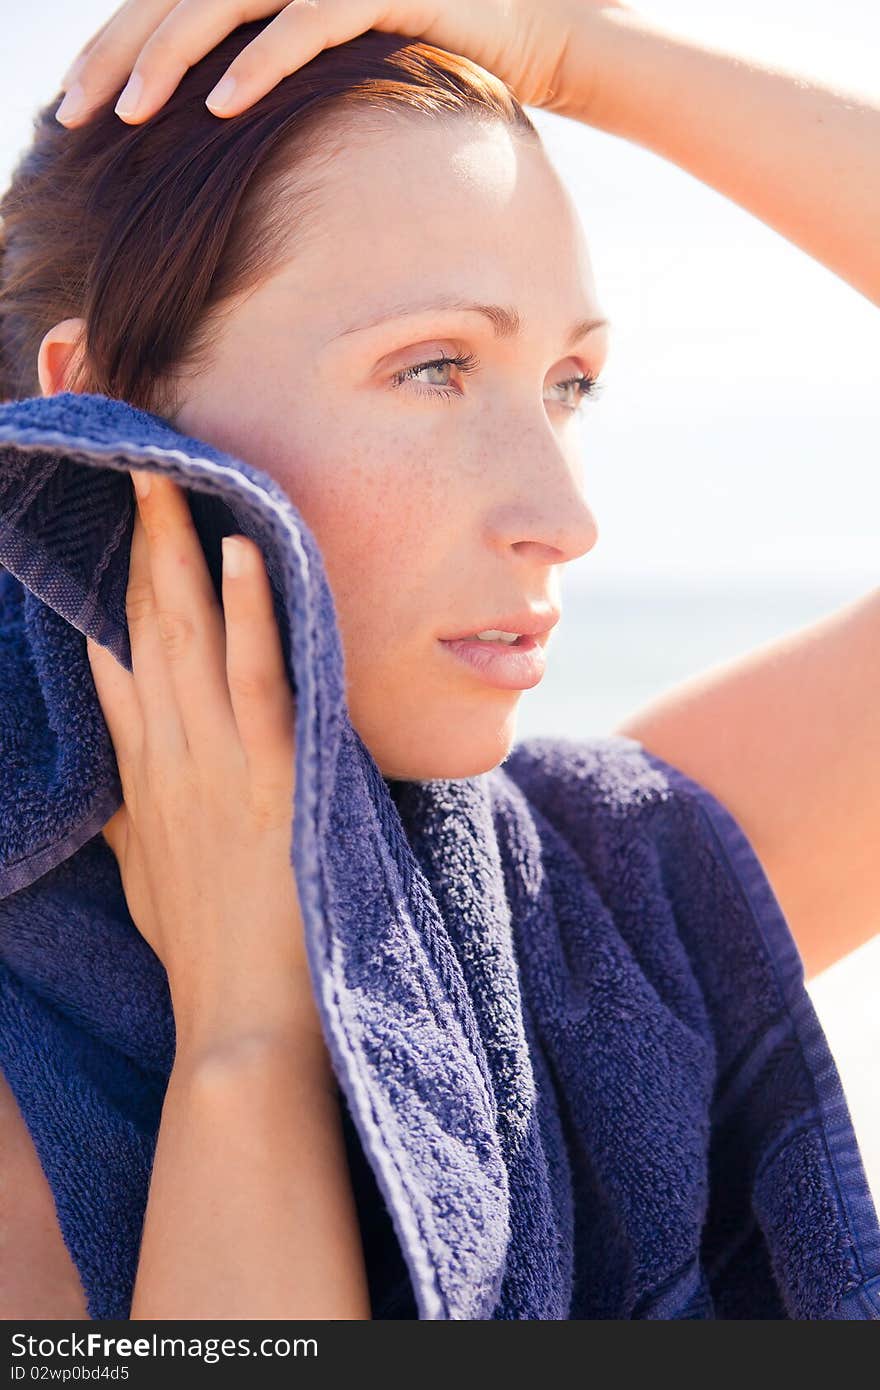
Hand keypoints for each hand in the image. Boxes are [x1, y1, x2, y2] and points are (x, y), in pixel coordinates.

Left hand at [55, 0, 634, 128]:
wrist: (537, 27)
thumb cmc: (430, 51)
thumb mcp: (338, 61)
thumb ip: (274, 65)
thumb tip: (214, 115)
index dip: (116, 45)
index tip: (78, 105)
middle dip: (119, 55)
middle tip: (75, 115)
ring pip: (227, 1)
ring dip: (172, 57)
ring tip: (132, 114)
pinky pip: (308, 21)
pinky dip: (262, 60)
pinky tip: (221, 104)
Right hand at [86, 469, 311, 1047]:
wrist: (239, 1027)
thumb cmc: (204, 954)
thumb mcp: (150, 876)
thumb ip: (132, 813)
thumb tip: (120, 768)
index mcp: (146, 777)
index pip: (118, 665)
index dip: (111, 595)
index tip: (107, 536)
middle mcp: (170, 757)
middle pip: (144, 632)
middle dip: (138, 549)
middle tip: (136, 473)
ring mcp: (216, 765)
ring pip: (190, 641)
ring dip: (180, 557)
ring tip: (172, 483)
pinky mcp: (271, 780)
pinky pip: (257, 680)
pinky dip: (251, 615)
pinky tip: (245, 554)